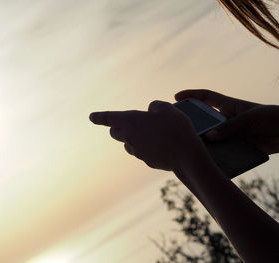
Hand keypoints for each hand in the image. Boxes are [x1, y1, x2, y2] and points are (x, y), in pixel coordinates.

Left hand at [89, 100, 207, 170]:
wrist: (187, 155)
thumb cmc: (176, 128)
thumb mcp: (167, 108)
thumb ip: (155, 106)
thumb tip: (150, 112)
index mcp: (131, 121)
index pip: (108, 118)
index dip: (99, 116)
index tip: (92, 117)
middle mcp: (130, 137)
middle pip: (115, 133)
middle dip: (118, 128)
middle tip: (130, 124)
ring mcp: (137, 151)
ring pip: (128, 144)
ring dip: (134, 138)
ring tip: (152, 134)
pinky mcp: (147, 161)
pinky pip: (143, 153)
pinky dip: (147, 148)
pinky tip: (162, 145)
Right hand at [175, 89, 278, 154]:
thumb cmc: (270, 118)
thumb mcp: (249, 118)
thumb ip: (230, 127)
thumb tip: (210, 137)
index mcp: (228, 106)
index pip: (206, 97)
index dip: (191, 95)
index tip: (176, 97)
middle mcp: (225, 119)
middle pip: (203, 120)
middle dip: (190, 123)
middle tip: (177, 128)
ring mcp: (229, 134)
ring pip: (210, 137)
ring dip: (202, 142)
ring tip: (189, 147)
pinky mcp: (234, 146)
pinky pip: (221, 151)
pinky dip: (214, 156)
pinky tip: (207, 161)